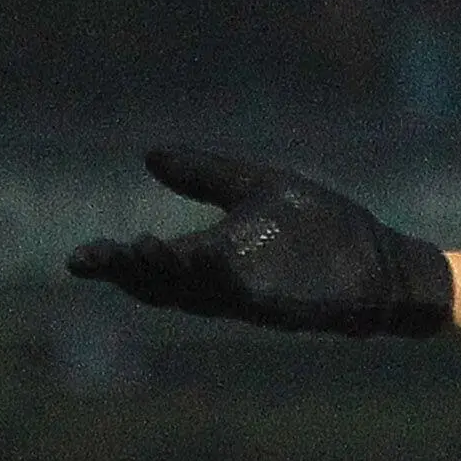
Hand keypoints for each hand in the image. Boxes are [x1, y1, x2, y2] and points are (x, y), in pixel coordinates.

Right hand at [67, 150, 452, 336]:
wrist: (383, 260)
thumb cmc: (322, 229)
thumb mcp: (259, 189)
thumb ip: (206, 176)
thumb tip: (150, 154)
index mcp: (211, 258)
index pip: (151, 267)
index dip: (114, 265)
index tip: (77, 259)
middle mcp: (224, 285)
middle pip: (164, 288)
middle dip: (133, 273)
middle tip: (105, 256)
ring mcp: (255, 298)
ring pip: (198, 296)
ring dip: (172, 277)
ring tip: (141, 250)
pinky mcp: (289, 305)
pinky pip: (249, 299)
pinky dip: (226, 284)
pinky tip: (209, 261)